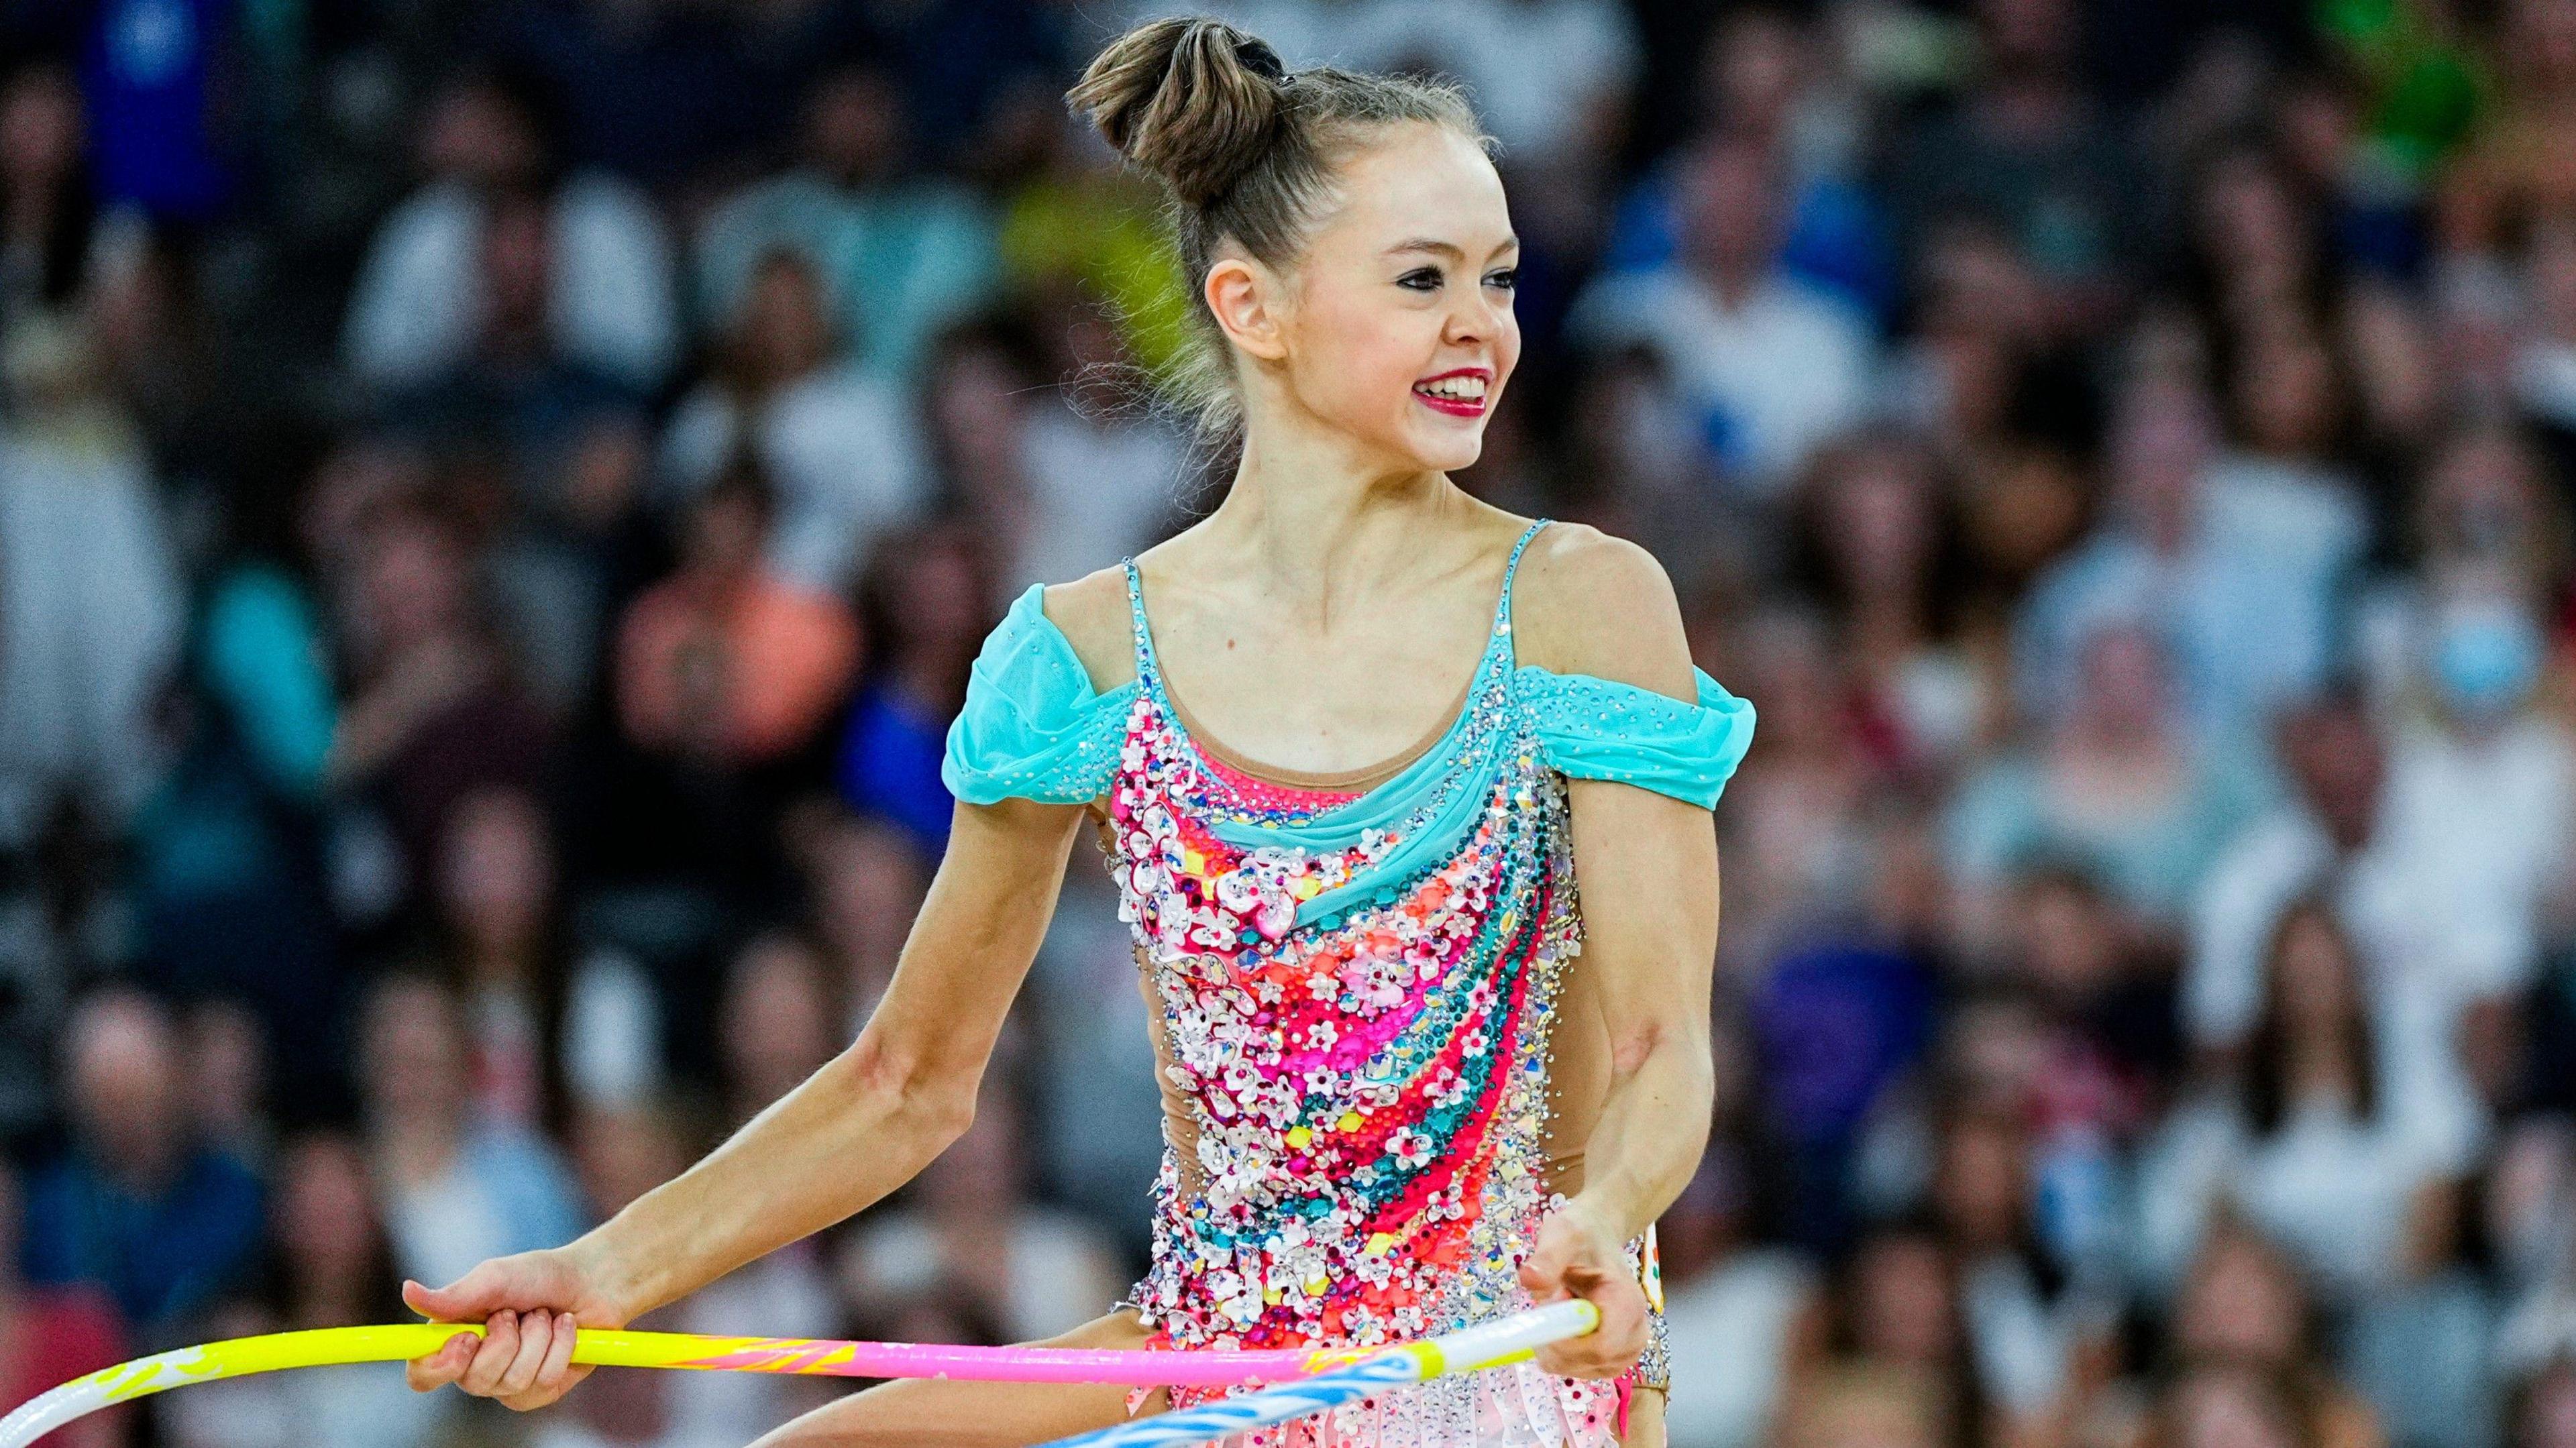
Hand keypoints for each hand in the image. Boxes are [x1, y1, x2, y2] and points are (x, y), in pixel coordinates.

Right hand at [402, 1246, 628, 1410]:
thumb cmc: (538, 1275)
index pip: (422, 1374)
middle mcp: (476, 1367)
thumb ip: (454, 1295)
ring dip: (537, 1337)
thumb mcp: (494, 1277)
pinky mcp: (543, 1390)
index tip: (467, 1339)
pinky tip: (565, 1328)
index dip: (438, 1366)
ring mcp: (509, 1383)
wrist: (591, 1280)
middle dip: (505, 1338)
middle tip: (517, 1311)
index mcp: (453, 1339)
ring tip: (545, 1316)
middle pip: (474, 1380)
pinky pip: (545, 1381)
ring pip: (514, 1379)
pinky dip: (561, 1346)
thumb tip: (407, 1292)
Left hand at [1517, 1199, 1648, 1379]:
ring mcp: (1629, 1345)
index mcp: (1626, 1300)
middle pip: (1596, 1362)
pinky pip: (1587, 1370)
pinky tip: (1559, 1329)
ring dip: (1559, 1352)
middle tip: (1542, 1315)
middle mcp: (1636, 1328)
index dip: (1568, 1345)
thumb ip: (1547, 1258)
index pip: (1603, 1346)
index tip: (1543, 1323)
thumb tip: (1529, 1278)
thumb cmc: (1581, 1235)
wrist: (1597, 1238)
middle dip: (1559, 1348)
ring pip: (1589, 1370)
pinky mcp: (1617, 1354)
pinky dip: (1565, 1356)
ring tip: (1554, 1314)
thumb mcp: (1561, 1235)